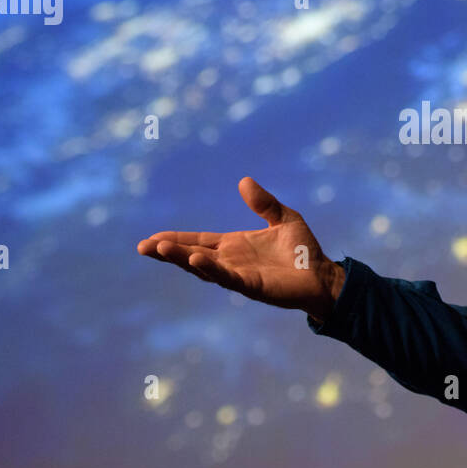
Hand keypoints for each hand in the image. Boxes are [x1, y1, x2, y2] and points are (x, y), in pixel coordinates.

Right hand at [136, 176, 344, 320]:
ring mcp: (238, 275)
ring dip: (180, 258)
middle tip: (142, 246)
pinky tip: (193, 260)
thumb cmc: (304, 251)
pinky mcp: (251, 286)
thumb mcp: (284, 218)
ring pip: (202, 267)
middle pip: (191, 254)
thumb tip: (244, 181)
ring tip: (159, 249)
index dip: (175, 239)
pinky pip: (226, 277)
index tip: (152, 238)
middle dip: (167, 251)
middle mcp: (231, 261)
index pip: (198, 241)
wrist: (324, 275)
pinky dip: (209, 269)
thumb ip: (264, 203)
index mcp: (234, 245)